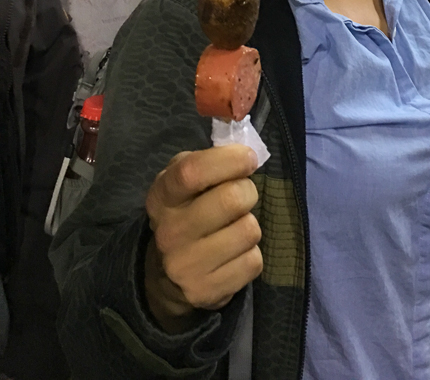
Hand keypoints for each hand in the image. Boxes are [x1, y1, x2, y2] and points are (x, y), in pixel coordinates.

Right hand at [144, 145, 261, 331]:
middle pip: (232, 199)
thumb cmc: (187, 210)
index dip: (229, 160)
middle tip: (241, 198)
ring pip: (249, 231)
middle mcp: (169, 232)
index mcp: (163, 197)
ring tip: (233, 228)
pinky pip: (253, 262)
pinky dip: (250, 255)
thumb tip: (246, 152)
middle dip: (248, 192)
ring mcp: (185, 265)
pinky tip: (234, 254)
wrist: (166, 274)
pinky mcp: (205, 291)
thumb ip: (209, 160)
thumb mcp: (185, 180)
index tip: (248, 159)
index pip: (193, 171)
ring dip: (250, 226)